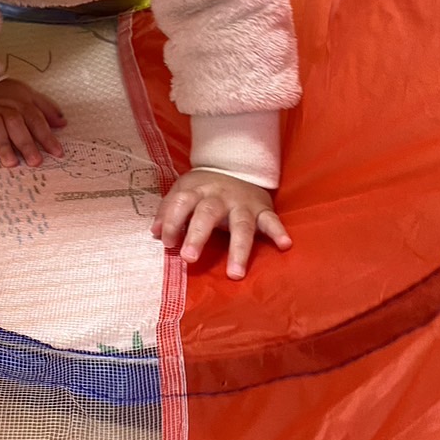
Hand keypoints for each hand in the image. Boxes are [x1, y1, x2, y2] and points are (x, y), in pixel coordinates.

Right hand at [0, 78, 66, 168]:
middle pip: (16, 123)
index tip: (57, 153)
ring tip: (11, 163)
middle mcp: (2, 108)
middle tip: (34, 162)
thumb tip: (62, 123)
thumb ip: (44, 109)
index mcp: (19, 103)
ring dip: (3, 145)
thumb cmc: (1, 95)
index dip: (47, 136)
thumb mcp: (25, 96)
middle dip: (26, 143)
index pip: (36, 119)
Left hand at [152, 169, 291, 279]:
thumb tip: (155, 233)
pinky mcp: (262, 209)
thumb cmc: (205, 187)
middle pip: (207, 213)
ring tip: (234, 274)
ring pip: (241, 224)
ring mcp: (243, 203)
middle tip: (188, 259)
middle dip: (197, 236)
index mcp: (197, 190)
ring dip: (238, 249)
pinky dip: (278, 232)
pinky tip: (284, 245)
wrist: (237, 166)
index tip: (168, 244)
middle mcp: (220, 196)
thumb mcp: (184, 190)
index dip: (173, 222)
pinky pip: (272, 220)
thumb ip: (169, 210)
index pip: (181, 203)